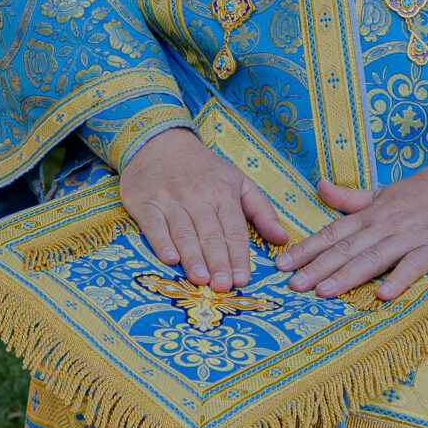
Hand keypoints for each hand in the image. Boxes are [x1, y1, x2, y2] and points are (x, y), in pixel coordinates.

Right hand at [120, 125, 288, 288]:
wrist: (159, 141)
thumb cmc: (204, 168)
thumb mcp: (238, 181)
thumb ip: (262, 210)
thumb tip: (283, 238)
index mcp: (223, 192)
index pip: (234, 229)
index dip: (239, 255)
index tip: (243, 279)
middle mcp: (197, 196)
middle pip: (210, 234)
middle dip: (218, 261)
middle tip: (223, 286)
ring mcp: (169, 199)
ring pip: (183, 232)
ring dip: (192, 257)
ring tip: (201, 279)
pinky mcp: (144, 202)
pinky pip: (153, 224)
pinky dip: (161, 242)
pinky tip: (169, 259)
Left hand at [275, 164, 427, 302]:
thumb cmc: (427, 191)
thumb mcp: (385, 191)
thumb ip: (351, 198)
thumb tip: (319, 187)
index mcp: (371, 214)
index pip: (332, 232)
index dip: (306, 249)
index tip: (281, 264)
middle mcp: (385, 225)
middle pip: (346, 248)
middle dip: (317, 267)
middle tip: (292, 285)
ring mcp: (409, 237)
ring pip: (373, 258)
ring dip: (347, 276)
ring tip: (324, 293)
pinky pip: (414, 266)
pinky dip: (398, 280)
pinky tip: (382, 296)